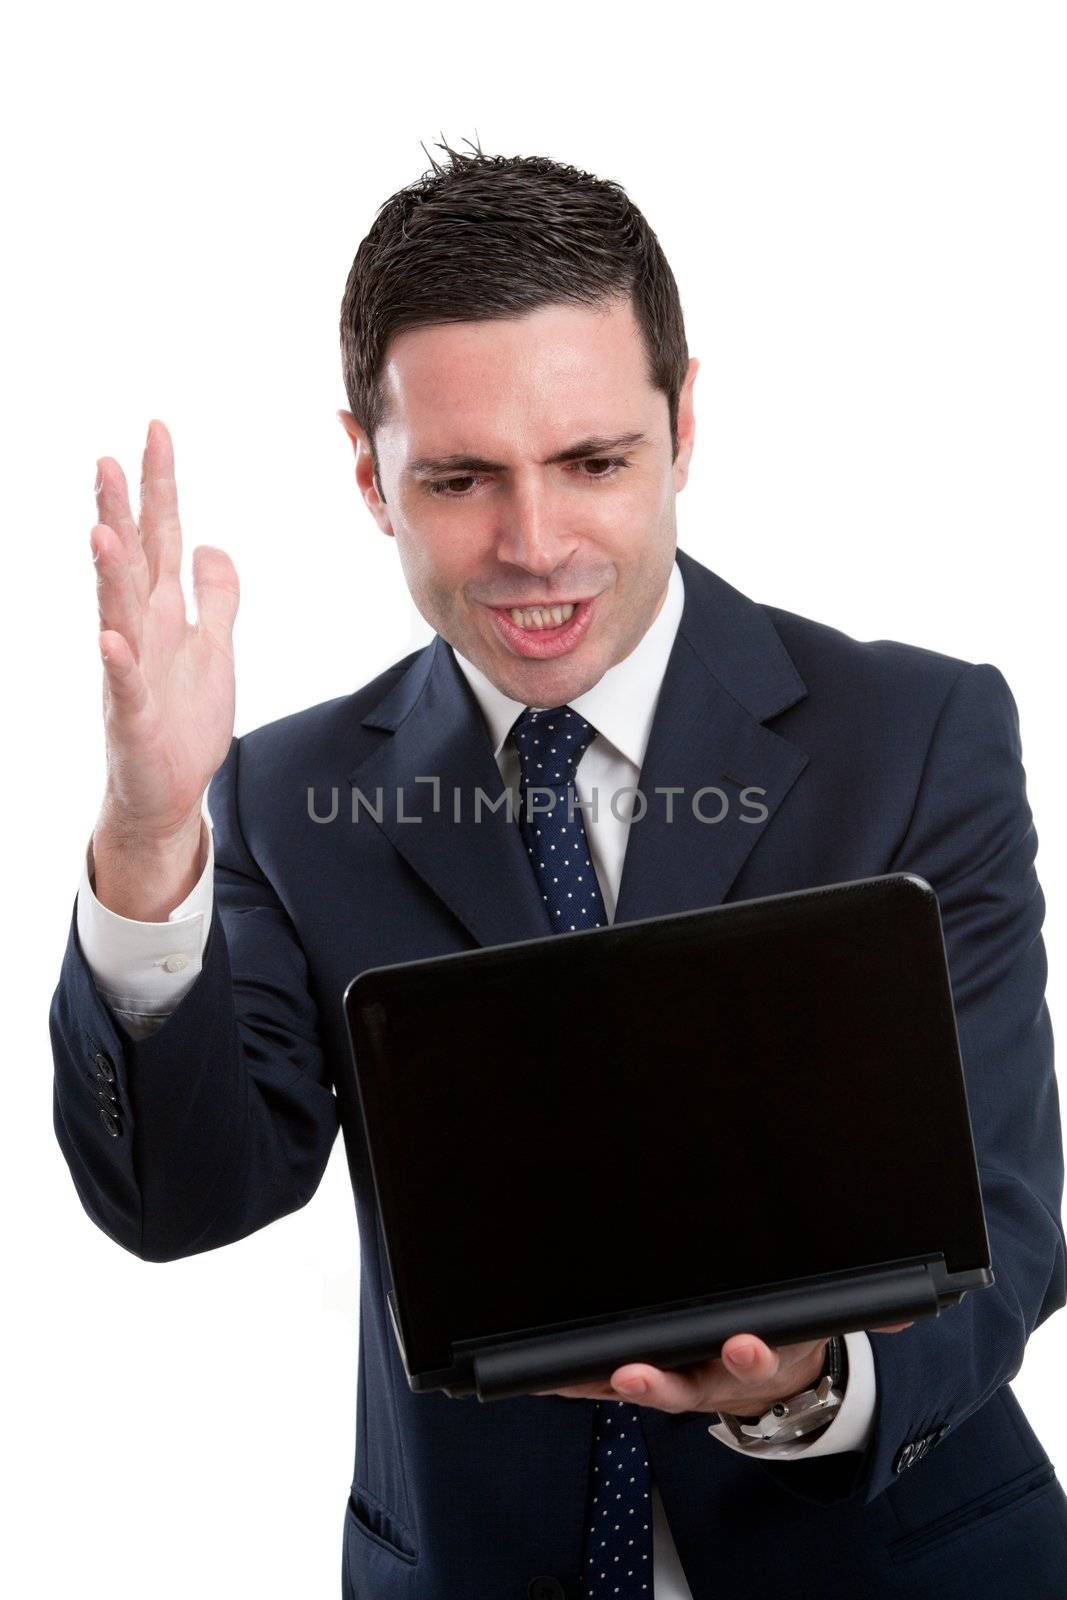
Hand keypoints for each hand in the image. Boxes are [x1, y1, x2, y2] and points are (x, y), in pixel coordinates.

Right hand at [91, 419, 239, 845]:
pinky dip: (118, 663)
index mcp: (164, 612)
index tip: (156, 433)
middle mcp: (141, 632)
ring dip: (111, 574)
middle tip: (107, 459)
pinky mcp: (133, 717)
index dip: (160, 488)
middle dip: (121, 512)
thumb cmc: (184, 721)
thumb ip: (214, 597)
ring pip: (118, 614)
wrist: (167, 793)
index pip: (161, 537)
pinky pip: (124, 686)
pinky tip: (111, 638)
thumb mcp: (214, 649)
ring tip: (103, 531)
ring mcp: (131, 672)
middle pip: (132, 562)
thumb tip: (212, 544)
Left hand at [532, 1322, 912, 1415]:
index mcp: (764, 1360)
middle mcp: (717, 1379)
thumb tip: (909, 1306)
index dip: (749, 1354)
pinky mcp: (650, 1378)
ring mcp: (681, 1382)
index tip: (742, 1343)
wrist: (780, 1379)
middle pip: (688, 1385)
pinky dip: (580, 1378)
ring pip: (640, 1387)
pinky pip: (610, 1381)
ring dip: (604, 1383)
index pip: (758, 1359)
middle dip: (662, 1381)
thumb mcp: (825, 1323)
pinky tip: (549, 1370)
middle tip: (636, 1374)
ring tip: (571, 1375)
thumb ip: (868, 1313)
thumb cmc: (791, 1336)